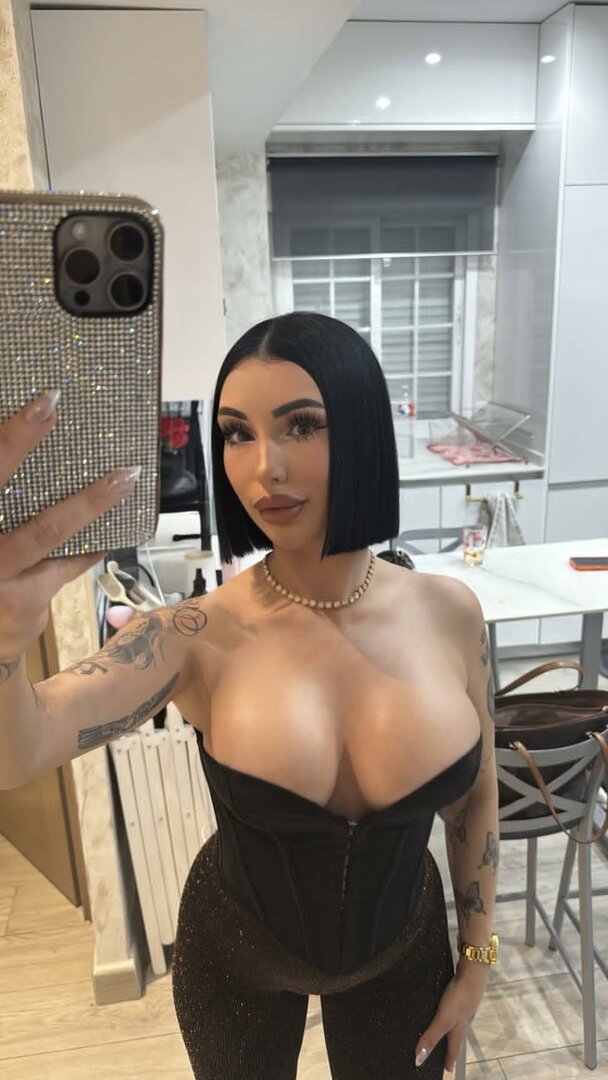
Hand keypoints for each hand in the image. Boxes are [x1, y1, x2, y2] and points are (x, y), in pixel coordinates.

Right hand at [0, 391, 139, 659]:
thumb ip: (4, 495)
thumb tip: (32, 440)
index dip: (8, 433)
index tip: (36, 399)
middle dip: (19, 437)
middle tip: (51, 403)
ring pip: (46, 527)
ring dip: (90, 499)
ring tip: (124, 475)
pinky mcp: (22, 600)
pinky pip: (66, 563)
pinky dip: (90, 545)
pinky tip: (109, 532)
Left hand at [414, 964, 488, 1072]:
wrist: (472, 972)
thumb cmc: (459, 998)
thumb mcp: (443, 1020)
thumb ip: (431, 1037)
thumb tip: (419, 1060)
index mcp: (459, 1030)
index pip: (454, 1050)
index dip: (449, 1061)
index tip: (447, 1070)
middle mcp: (463, 1021)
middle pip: (456, 1038)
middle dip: (449, 1046)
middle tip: (444, 1054)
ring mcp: (463, 1007)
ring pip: (455, 1023)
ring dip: (449, 1030)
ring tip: (442, 1032)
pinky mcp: (460, 994)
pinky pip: (452, 1009)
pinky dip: (447, 1013)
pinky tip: (443, 1007)